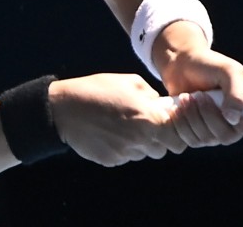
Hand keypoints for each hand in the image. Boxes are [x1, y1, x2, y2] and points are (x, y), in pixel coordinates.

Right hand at [47, 73, 187, 165]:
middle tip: (146, 123)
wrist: (64, 109)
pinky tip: (110, 132)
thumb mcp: (130, 81)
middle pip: (163, 150)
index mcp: (148, 119)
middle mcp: (140, 140)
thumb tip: (163, 106)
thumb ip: (152, 95)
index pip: (178, 137)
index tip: (169, 123)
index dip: (176, 131)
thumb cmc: (98, 89)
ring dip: (141, 143)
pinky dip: (123, 147)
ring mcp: (125, 153)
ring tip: (123, 125)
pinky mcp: (111, 161)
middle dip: (159, 139)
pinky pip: (126, 157)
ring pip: (144, 154)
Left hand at [155, 21, 242, 144]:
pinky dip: (181, 123)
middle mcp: (236, 125)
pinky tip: (178, 107)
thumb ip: (236, 91)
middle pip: (227, 137)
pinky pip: (191, 141)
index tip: (230, 112)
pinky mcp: (198, 135)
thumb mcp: (227, 70)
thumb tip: (234, 120)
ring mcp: (217, 133)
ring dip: (192, 116)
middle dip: (208, 114)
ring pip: (207, 139)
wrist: (181, 65)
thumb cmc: (209, 65)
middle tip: (199, 95)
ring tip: (186, 97)